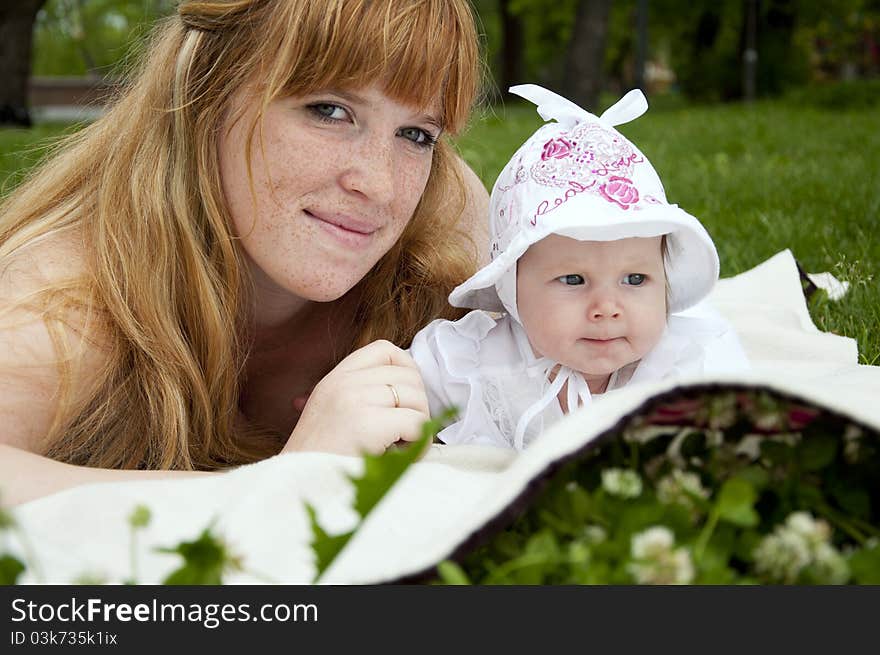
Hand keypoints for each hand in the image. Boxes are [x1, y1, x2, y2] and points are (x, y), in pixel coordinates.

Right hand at [282, 340, 429, 455]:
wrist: (293, 493)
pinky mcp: (367, 424)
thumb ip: (360, 397)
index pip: (385, 350)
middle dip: (417, 406)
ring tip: (400, 449)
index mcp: (334, 379)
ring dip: (419, 425)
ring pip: (416, 398)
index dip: (407, 370)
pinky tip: (402, 459)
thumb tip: (407, 392)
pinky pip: (417, 423)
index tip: (406, 400)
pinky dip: (420, 443)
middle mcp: (344, 383)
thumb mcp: (330, 416)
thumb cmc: (319, 464)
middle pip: (409, 375)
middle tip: (403, 434)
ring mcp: (354, 400)